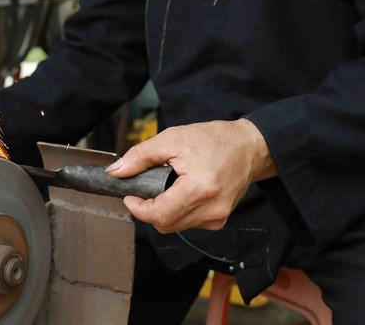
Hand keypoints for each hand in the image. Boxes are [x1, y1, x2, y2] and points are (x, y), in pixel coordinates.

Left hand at [106, 119, 276, 233]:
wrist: (248, 147)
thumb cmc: (212, 140)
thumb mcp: (171, 139)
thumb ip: (140, 156)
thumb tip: (116, 172)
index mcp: (199, 190)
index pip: (159, 216)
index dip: (138, 208)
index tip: (130, 195)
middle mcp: (211, 210)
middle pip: (165, 225)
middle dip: (148, 209)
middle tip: (144, 188)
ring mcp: (217, 218)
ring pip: (176, 225)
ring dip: (163, 210)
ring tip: (165, 186)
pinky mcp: (220, 219)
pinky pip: (189, 222)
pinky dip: (178, 210)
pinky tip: (180, 191)